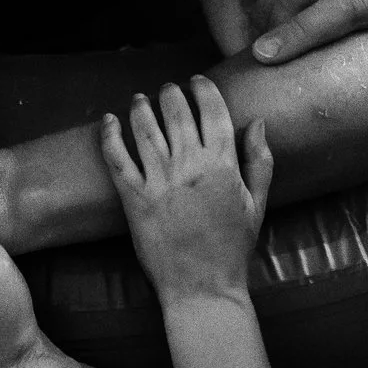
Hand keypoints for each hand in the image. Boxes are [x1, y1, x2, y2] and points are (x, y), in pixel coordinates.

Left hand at [98, 76, 273, 305]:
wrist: (202, 286)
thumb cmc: (232, 247)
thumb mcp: (257, 204)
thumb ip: (259, 161)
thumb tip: (258, 124)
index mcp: (222, 164)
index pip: (211, 110)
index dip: (202, 89)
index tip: (196, 81)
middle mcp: (188, 165)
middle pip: (175, 112)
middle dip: (170, 94)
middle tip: (167, 90)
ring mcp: (158, 180)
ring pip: (144, 129)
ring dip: (140, 108)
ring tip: (139, 100)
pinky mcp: (133, 198)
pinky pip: (116, 158)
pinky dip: (110, 135)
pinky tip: (108, 120)